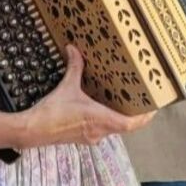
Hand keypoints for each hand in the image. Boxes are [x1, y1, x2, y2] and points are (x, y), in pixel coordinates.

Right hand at [19, 46, 153, 146]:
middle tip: (141, 101)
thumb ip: (75, 67)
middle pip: (125, 126)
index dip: (145, 117)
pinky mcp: (81, 137)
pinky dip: (105, 119)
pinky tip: (100, 108)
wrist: (32, 131)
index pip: (131, 124)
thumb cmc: (52, 113)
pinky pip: (100, 129)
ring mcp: (90, 137)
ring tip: (124, 102)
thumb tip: (74, 48)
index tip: (153, 108)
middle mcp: (99, 132)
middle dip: (134, 114)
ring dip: (119, 117)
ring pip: (112, 128)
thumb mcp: (66, 86)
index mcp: (100, 120)